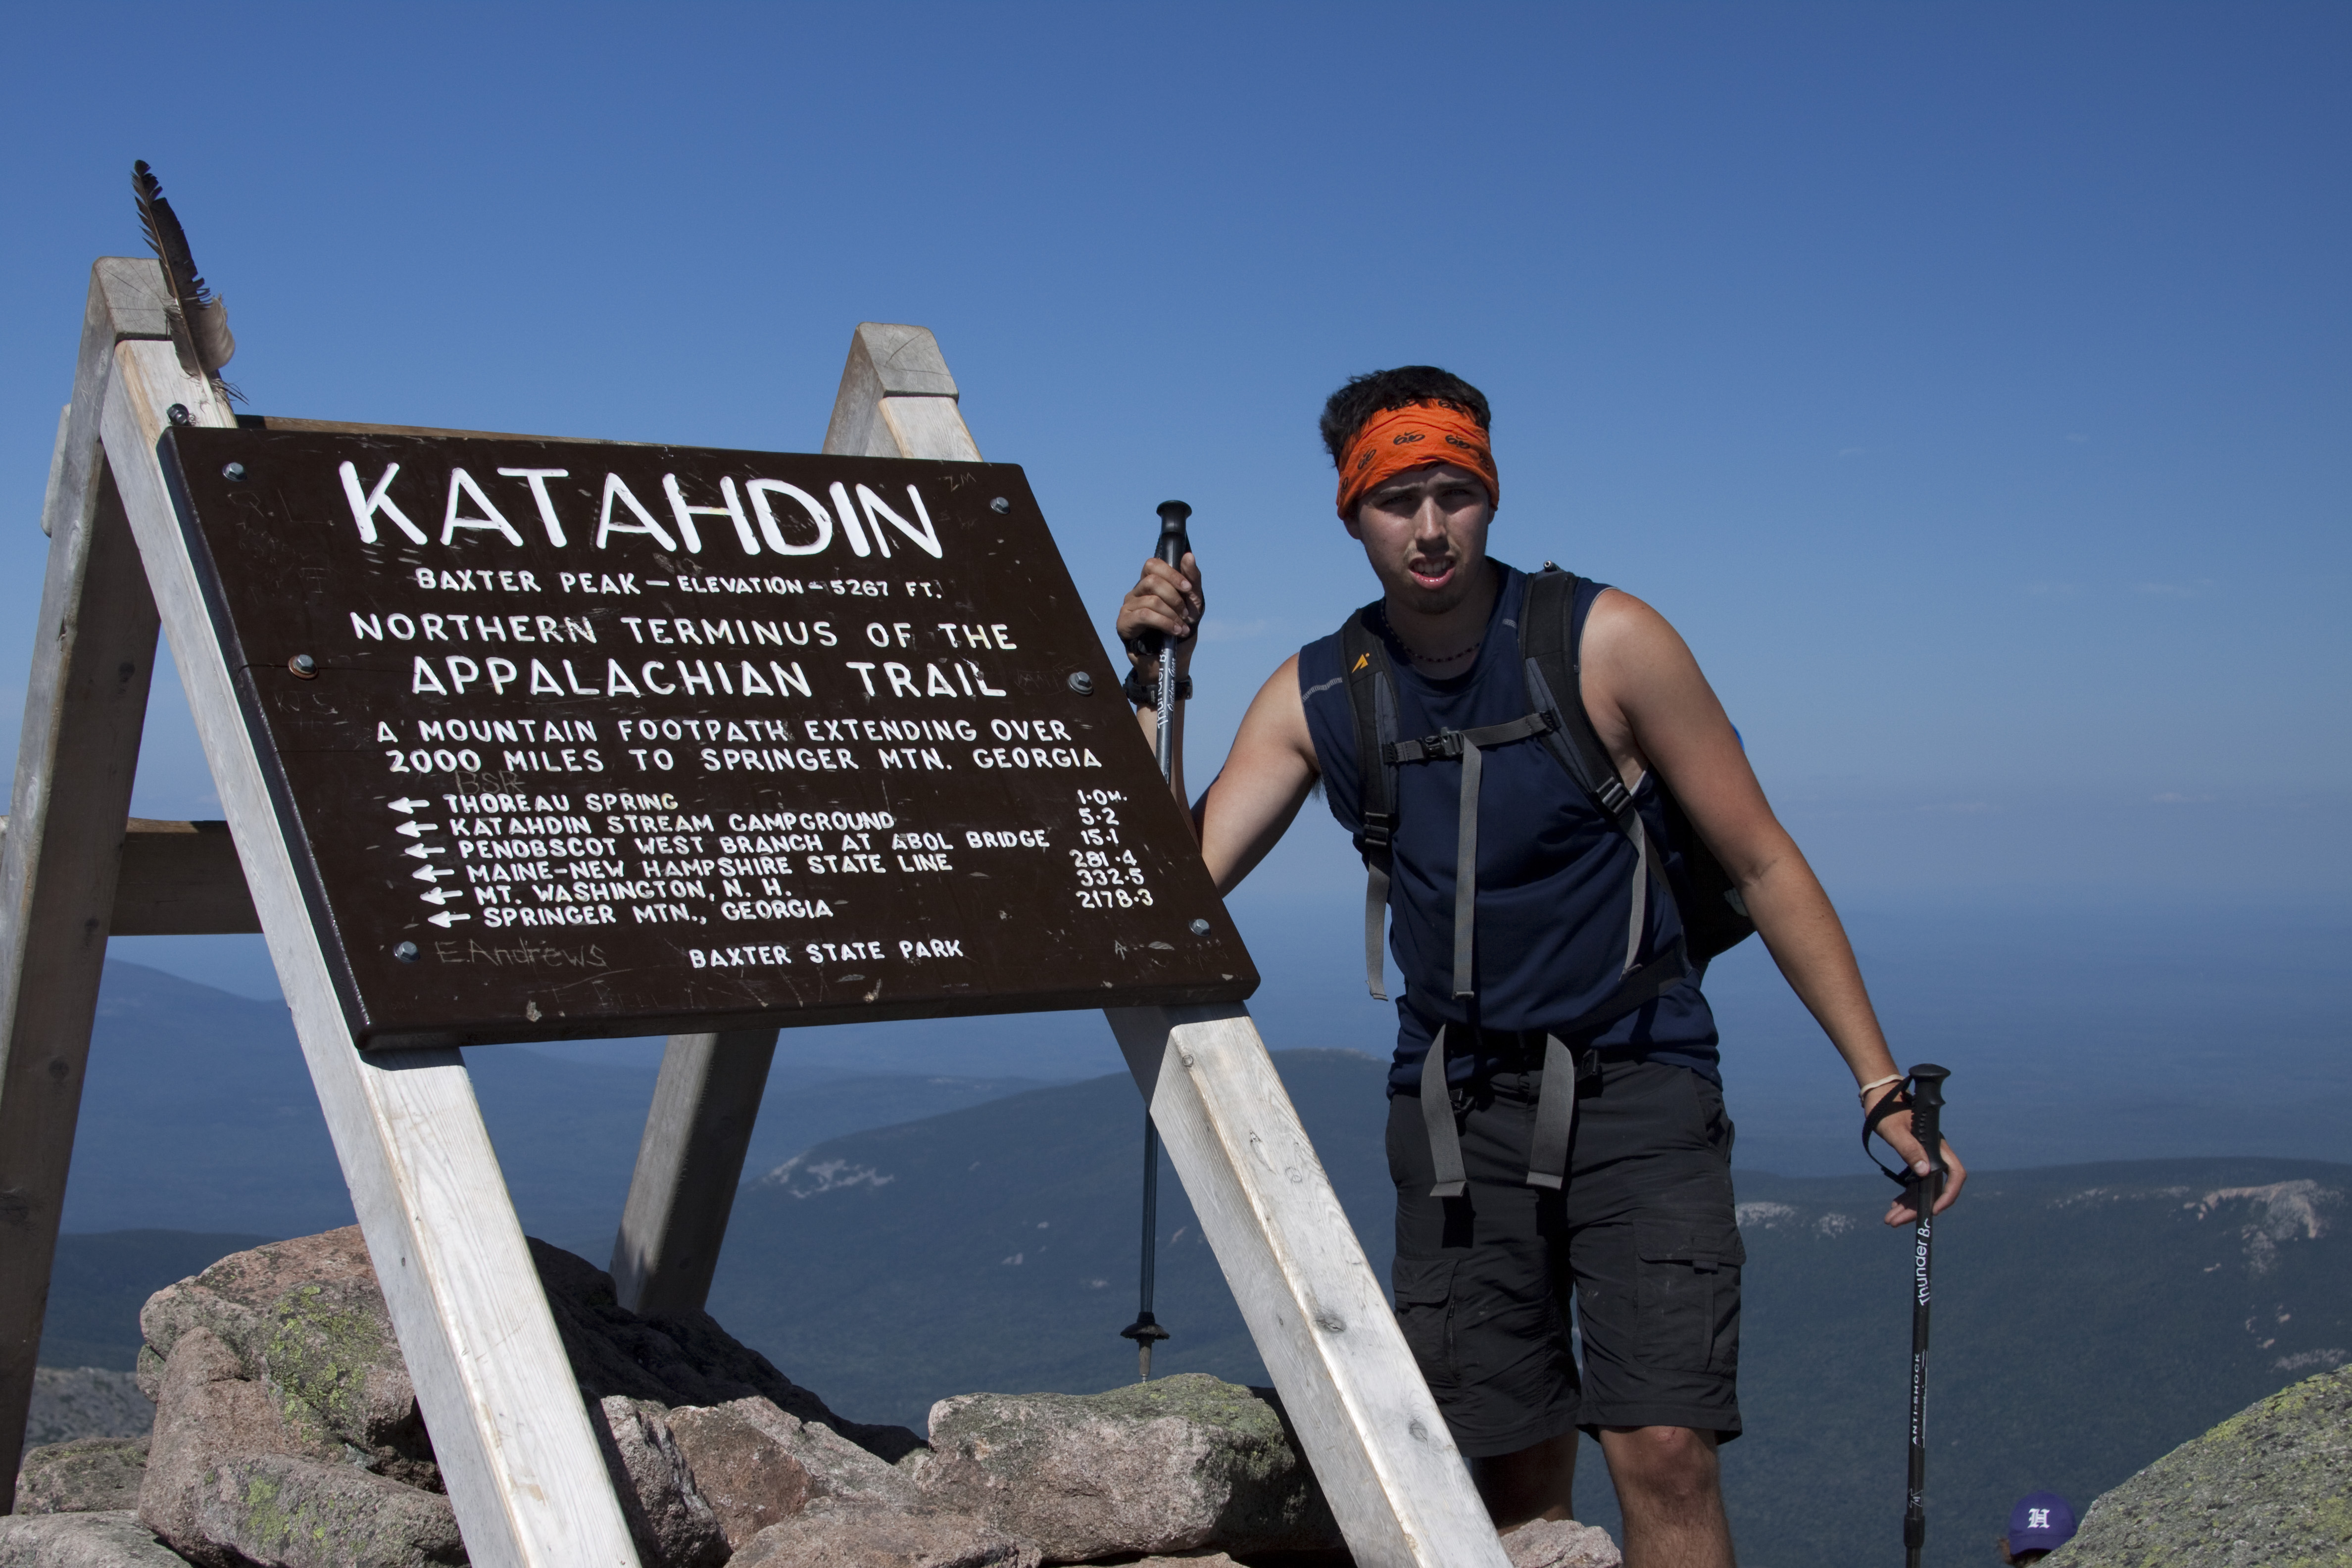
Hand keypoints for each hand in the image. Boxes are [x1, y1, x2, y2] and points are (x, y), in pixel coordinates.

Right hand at [1115, 553, 1202, 672]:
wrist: (1173, 658)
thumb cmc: (1180, 626)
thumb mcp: (1192, 602)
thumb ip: (1192, 579)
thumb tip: (1188, 556)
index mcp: (1150, 583)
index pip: (1152, 564)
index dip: (1172, 573)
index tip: (1187, 588)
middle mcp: (1136, 592)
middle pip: (1152, 581)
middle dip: (1174, 597)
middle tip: (1185, 613)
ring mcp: (1128, 607)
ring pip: (1151, 600)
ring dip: (1172, 615)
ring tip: (1182, 628)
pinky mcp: (1124, 623)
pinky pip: (1144, 615)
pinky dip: (1164, 623)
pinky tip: (1174, 632)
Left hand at [1865, 1082, 1966, 1224]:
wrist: (1879, 1095)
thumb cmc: (1887, 1109)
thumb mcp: (1895, 1130)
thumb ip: (1909, 1149)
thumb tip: (1925, 1173)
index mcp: (1937, 1146)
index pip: (1954, 1174)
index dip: (1948, 1194)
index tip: (1933, 1211)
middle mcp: (1934, 1154)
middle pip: (1934, 1188)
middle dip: (1918, 1208)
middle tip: (1895, 1222)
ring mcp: (1925, 1158)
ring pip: (1923, 1189)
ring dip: (1909, 1206)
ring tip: (1890, 1220)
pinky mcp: (1914, 1159)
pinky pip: (1914, 1183)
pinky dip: (1905, 1196)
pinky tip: (1894, 1206)